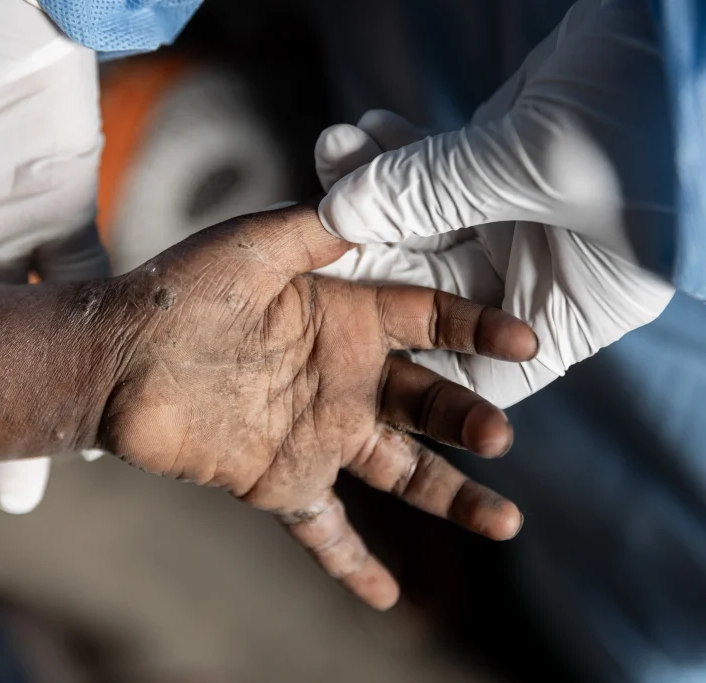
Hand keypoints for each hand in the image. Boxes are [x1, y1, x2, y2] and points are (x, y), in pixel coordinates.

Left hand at [99, 202, 537, 608]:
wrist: (114, 355)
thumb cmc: (178, 289)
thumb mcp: (255, 242)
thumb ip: (317, 227)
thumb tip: (380, 198)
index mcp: (345, 319)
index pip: (429, 321)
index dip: (478, 329)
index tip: (524, 342)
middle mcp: (343, 379)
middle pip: (427, 402)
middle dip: (467, 418)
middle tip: (496, 433)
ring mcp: (316, 434)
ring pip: (400, 472)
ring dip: (451, 497)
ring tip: (504, 523)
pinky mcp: (278, 480)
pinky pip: (322, 529)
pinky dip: (351, 562)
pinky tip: (386, 597)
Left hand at [313, 0, 674, 406]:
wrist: (695, 23)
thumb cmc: (653, 114)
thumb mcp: (533, 164)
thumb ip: (430, 191)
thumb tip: (337, 211)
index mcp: (569, 307)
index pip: (477, 366)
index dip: (407, 357)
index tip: (337, 333)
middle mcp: (543, 271)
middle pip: (432, 283)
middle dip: (371, 244)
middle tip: (315, 213)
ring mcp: (521, 216)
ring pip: (426, 217)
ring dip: (375, 184)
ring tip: (330, 146)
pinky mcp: (507, 162)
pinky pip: (438, 169)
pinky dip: (402, 149)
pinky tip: (366, 127)